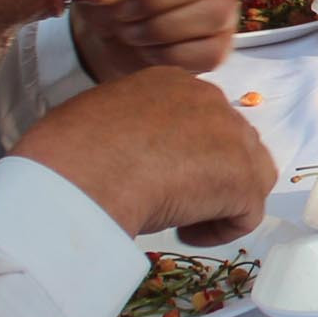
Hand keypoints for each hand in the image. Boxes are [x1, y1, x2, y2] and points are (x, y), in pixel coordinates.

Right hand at [12, 68, 277, 245]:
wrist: (82, 175)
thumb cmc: (70, 151)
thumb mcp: (95, 121)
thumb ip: (126, 129)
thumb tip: (124, 154)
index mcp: (169, 82)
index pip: (195, 118)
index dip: (181, 152)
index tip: (152, 174)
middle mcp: (209, 99)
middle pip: (227, 143)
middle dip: (206, 173)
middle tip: (169, 199)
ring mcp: (233, 135)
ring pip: (245, 175)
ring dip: (217, 201)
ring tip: (177, 219)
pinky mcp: (244, 177)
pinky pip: (247, 213)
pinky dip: (220, 230)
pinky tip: (184, 234)